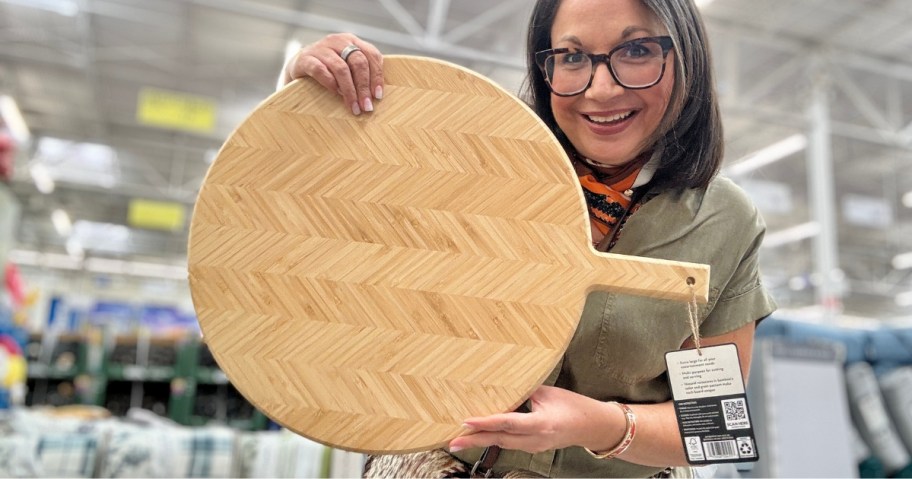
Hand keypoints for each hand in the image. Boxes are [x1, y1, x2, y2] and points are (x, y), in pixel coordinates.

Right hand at [284, 33, 383, 115]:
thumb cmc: (328, 70)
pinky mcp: (305, 58)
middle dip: (364, 87)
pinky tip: (335, 94)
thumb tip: (377, 97)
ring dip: (349, 90)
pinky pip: (320, 70)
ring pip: (341, 68)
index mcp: (352, 41)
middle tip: (366, 106)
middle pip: (358, 62)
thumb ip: (361, 74)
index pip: (372, 54)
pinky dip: (330, 83)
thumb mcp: (347, 67)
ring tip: (353, 107)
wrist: (297, 67)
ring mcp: (320, 48)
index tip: (378, 96)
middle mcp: (337, 41)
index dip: (377, 76)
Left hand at [448, 386, 619, 453]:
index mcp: (542, 423)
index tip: (466, 421)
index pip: (508, 423)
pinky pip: (509, 444)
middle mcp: (536, 439)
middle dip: (474, 439)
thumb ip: (524, 390)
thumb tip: (499, 382)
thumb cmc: (573, 406)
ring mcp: (534, 446)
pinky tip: (479, 435)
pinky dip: (492, 439)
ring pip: (502, 444)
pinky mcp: (533, 448)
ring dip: (480, 441)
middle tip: (452, 439)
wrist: (592, 426)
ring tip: (458, 439)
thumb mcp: (549, 393)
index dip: (486, 422)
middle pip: (500, 439)